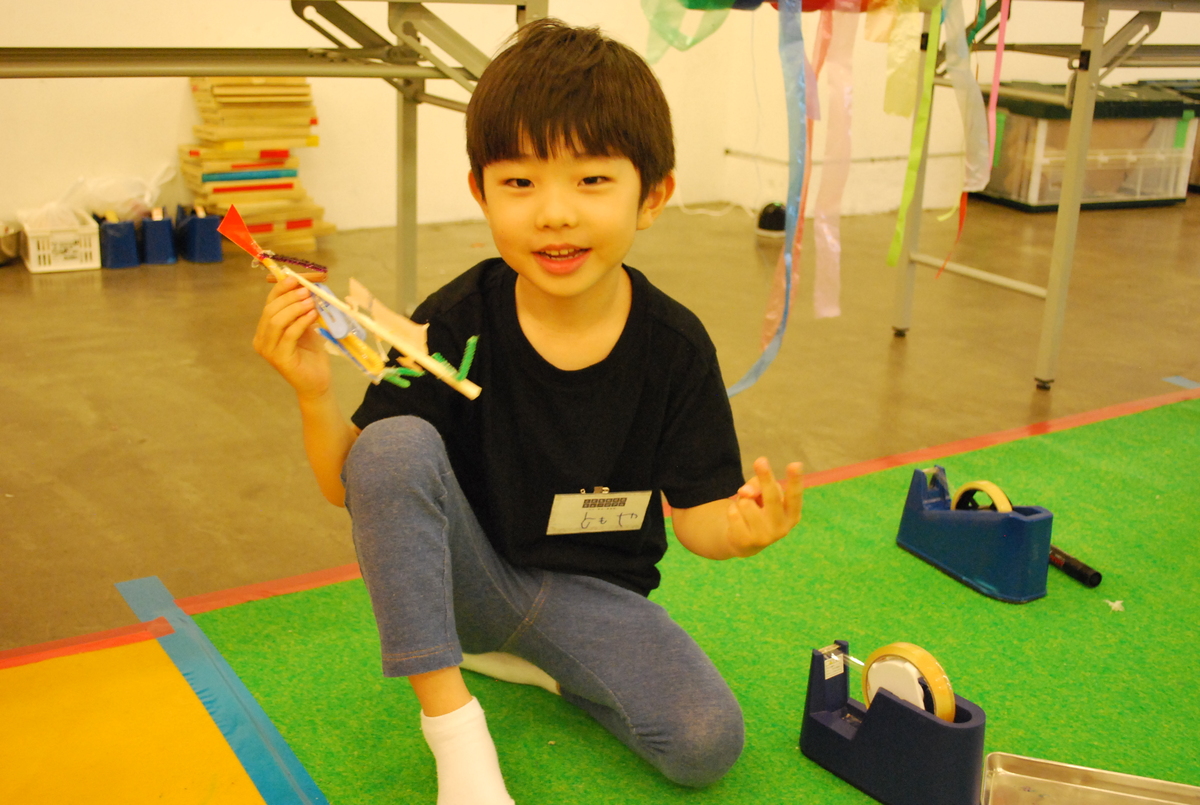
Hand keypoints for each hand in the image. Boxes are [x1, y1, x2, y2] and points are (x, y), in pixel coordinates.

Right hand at [252, 274, 330, 399]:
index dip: (280, 290)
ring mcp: (268, 350)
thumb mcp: (306, 326)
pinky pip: (289, 334)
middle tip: (306, 291)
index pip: (269, 304)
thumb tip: (307, 287)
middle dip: (289, 297)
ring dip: (295, 308)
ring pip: (276, 321)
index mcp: (264, 330)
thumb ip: (302, 310)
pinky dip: (301, 322)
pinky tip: (312, 315)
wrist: (317, 381)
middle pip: (271, 311)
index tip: (295, 279)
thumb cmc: (311, 354)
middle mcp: (261, 339)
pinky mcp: (279, 358)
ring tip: (311, 302)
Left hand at [726, 458, 803, 556]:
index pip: (794, 495)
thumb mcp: (762, 495)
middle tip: (760, 460)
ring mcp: (765, 537)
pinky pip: (733, 513)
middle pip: (772, 498)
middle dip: (765, 478)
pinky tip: (738, 519)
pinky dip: (732, 510)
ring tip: (745, 508)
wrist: (745, 542)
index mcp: (792, 515)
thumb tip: (746, 492)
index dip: (795, 480)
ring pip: (747, 503)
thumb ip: (758, 486)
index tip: (795, 464)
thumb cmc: (759, 511)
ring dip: (742, 500)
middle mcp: (782, 528)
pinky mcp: (747, 541)